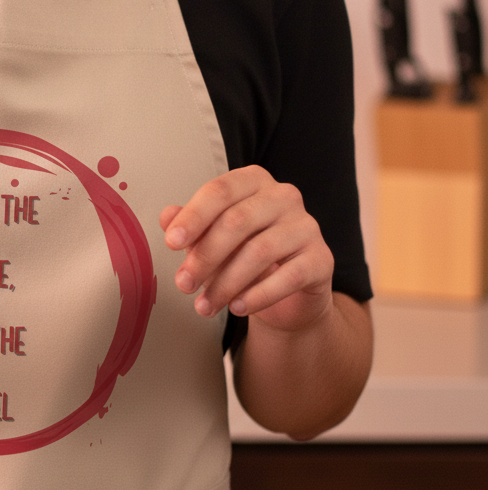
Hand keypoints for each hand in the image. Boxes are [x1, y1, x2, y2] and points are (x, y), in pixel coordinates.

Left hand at [159, 165, 333, 334]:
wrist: (286, 293)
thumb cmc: (242, 254)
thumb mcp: (211, 238)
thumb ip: (191, 226)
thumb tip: (167, 217)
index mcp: (253, 181)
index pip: (220, 191)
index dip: (193, 217)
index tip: (171, 243)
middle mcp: (283, 196)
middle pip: (237, 221)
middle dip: (204, 256)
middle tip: (183, 284)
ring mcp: (307, 226)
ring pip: (259, 252)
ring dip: (225, 283)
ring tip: (204, 305)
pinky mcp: (322, 258)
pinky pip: (289, 276)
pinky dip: (258, 295)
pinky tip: (237, 308)